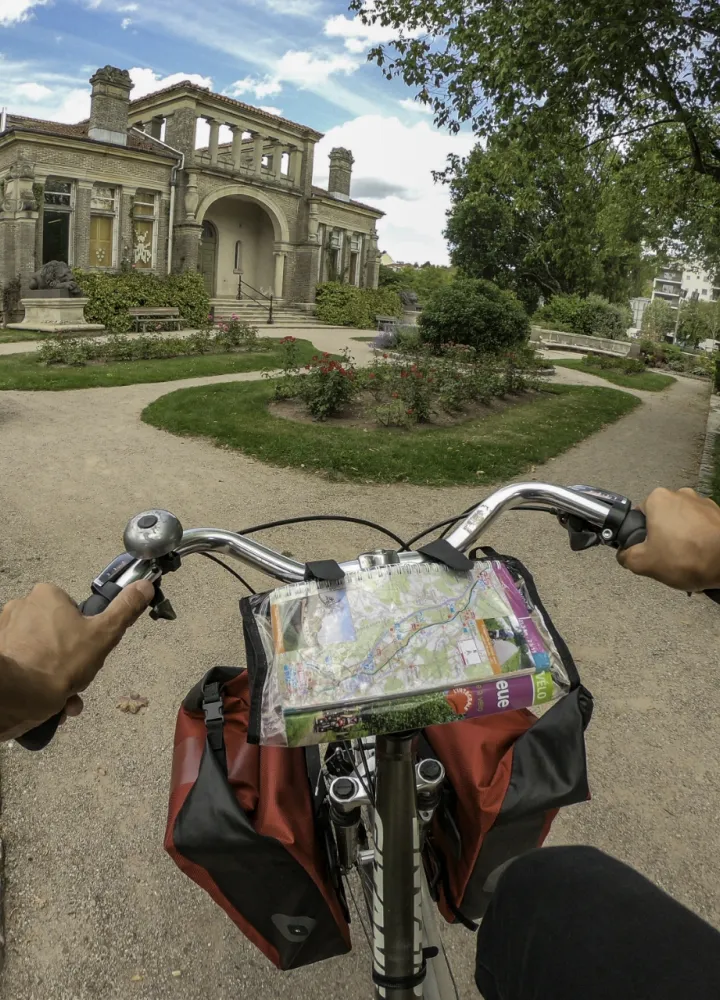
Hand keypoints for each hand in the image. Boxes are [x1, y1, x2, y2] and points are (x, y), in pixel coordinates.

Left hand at [0, 580, 153, 741]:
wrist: (14, 696)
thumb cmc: (59, 661)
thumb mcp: (103, 635)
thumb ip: (125, 609)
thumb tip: (145, 586)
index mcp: (46, 596)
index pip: (73, 610)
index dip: (85, 631)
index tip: (89, 650)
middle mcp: (20, 607)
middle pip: (57, 633)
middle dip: (71, 659)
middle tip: (79, 677)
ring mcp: (5, 632)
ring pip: (42, 651)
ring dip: (57, 674)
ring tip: (66, 697)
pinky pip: (26, 665)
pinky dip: (39, 682)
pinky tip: (51, 702)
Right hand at [617, 488, 719, 591]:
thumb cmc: (688, 557)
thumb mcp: (643, 563)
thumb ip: (626, 556)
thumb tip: (625, 554)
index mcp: (659, 499)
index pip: (639, 516)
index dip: (640, 536)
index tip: (647, 550)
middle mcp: (681, 494)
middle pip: (662, 519)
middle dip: (663, 537)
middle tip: (666, 558)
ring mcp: (703, 503)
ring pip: (683, 524)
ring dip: (683, 539)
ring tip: (687, 560)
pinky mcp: (719, 515)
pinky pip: (701, 528)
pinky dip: (699, 541)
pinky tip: (701, 557)